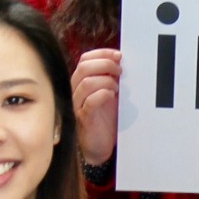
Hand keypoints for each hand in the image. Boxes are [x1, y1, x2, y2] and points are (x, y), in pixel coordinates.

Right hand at [72, 49, 121, 166]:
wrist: (100, 145)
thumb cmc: (105, 118)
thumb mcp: (110, 93)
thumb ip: (112, 78)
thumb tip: (122, 61)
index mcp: (82, 82)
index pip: (85, 59)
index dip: (101, 53)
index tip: (118, 55)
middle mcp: (76, 91)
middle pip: (83, 68)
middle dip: (105, 64)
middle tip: (119, 71)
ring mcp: (78, 105)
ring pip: (85, 83)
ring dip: (105, 81)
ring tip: (116, 87)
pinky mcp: (84, 119)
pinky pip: (89, 102)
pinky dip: (102, 95)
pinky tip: (111, 96)